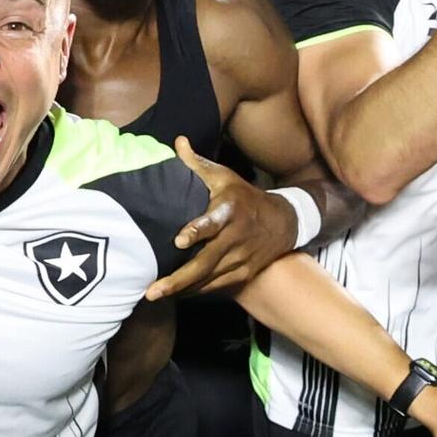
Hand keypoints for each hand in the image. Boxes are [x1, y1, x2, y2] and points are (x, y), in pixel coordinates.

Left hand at [147, 137, 296, 299]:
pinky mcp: (244, 274)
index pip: (212, 223)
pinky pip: (216, 287)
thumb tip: (177, 140)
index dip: (196, 232)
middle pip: (206, 262)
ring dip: (182, 289)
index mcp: (229, 211)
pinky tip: (174, 295)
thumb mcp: (224, 177)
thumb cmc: (244, 196)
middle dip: (178, 278)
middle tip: (152, 290)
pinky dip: (195, 292)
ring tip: (155, 295)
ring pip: (209, 279)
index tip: (178, 240)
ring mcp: (241, 260)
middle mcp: (235, 239)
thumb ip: (197, 163)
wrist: (285, 221)